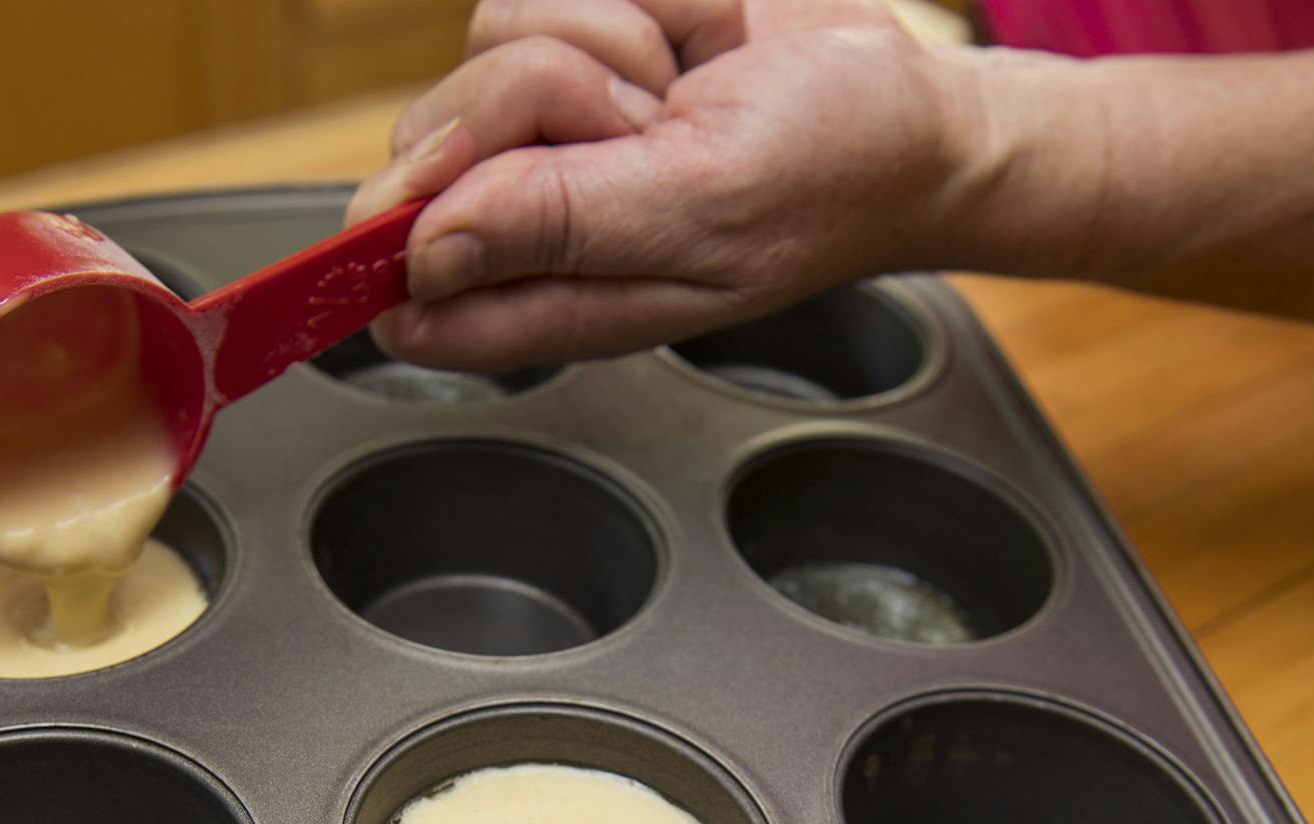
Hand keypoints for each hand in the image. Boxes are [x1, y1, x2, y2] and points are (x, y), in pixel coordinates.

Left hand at [346, 0, 989, 370]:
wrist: (907, 97)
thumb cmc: (830, 176)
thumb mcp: (701, 210)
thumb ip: (560, 230)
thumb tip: (428, 254)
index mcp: (559, 295)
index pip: (409, 293)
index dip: (406, 231)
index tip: (475, 175)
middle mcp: (538, 218)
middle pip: (433, 141)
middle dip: (541, 101)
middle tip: (645, 123)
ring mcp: (553, 126)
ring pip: (484, 44)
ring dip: (602, 38)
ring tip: (681, 85)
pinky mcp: (577, 43)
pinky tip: (685, 40)